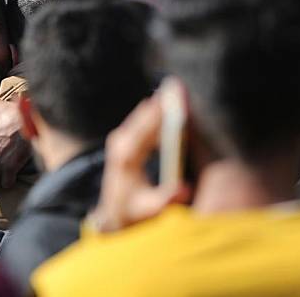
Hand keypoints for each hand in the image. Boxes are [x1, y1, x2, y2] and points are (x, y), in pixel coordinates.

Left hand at [89, 94, 190, 232]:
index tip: (174, 101)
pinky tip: (167, 102)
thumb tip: (185, 190)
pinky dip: (154, 111)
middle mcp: (119, 145)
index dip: (160, 114)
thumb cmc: (133, 211)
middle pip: (143, 117)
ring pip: (142, 115)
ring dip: (158, 104)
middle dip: (162, 102)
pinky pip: (140, 120)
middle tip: (178, 85)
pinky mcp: (122, 139)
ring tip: (176, 88)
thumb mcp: (149, 209)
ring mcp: (119, 141)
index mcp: (126, 159)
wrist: (114, 213)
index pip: (145, 131)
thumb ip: (166, 200)